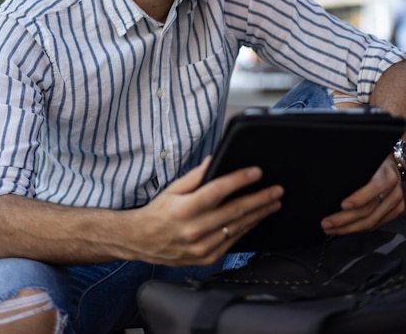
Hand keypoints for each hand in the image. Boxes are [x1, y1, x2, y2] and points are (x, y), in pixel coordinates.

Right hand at [124, 157, 283, 266]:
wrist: (142, 242)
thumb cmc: (159, 212)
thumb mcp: (173, 189)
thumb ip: (195, 176)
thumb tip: (214, 161)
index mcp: (184, 208)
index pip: (217, 191)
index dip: (239, 180)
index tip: (256, 172)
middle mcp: (194, 230)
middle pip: (234, 211)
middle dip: (259, 199)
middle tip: (276, 190)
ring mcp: (202, 247)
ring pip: (237, 228)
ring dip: (259, 215)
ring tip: (274, 203)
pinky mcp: (207, 258)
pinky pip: (233, 242)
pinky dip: (246, 229)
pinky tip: (257, 219)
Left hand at [321, 154, 404, 234]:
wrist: (389, 165)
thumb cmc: (373, 162)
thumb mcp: (364, 163)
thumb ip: (352, 173)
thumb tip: (329, 182)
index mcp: (386, 174)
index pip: (375, 187)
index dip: (359, 198)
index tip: (343, 205)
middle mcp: (393, 190)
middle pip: (369, 210)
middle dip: (345, 219)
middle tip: (327, 223)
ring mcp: (396, 202)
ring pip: (371, 222)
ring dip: (349, 228)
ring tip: (332, 228)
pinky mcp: (396, 211)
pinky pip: (376, 224)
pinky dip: (360, 229)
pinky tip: (346, 228)